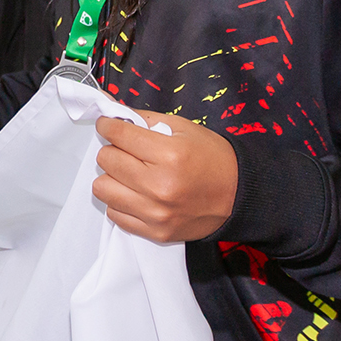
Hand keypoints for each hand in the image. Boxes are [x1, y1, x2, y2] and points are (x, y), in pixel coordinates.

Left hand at [93, 112, 237, 243]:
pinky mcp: (155, 231)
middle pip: (106, 159)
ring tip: (130, 174)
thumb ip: (144, 119)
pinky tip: (137, 194)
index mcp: (170, 155)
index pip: (118, 134)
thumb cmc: (213, 159)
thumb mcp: (183, 128)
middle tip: (128, 151)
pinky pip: (114, 213)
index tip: (109, 125)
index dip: (108, 125)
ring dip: (112, 177)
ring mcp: (156, 212)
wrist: (239, 195)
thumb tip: (110, 109)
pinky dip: (120, 201)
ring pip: (102, 188)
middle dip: (114, 149)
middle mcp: (160, 186)